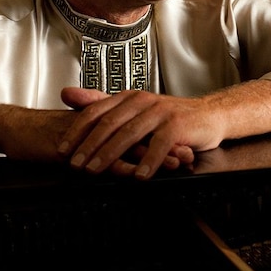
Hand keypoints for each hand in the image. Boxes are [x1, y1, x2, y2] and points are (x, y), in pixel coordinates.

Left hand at [57, 87, 222, 179]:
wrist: (208, 116)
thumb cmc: (168, 117)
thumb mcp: (133, 108)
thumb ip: (101, 103)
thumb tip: (67, 94)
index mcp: (127, 98)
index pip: (95, 111)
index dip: (76, 131)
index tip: (62, 149)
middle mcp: (141, 101)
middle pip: (109, 123)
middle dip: (89, 146)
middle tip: (75, 164)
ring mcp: (160, 112)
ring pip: (130, 133)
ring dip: (111, 154)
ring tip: (97, 170)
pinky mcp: (178, 125)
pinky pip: (160, 144)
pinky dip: (149, 161)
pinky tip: (139, 176)